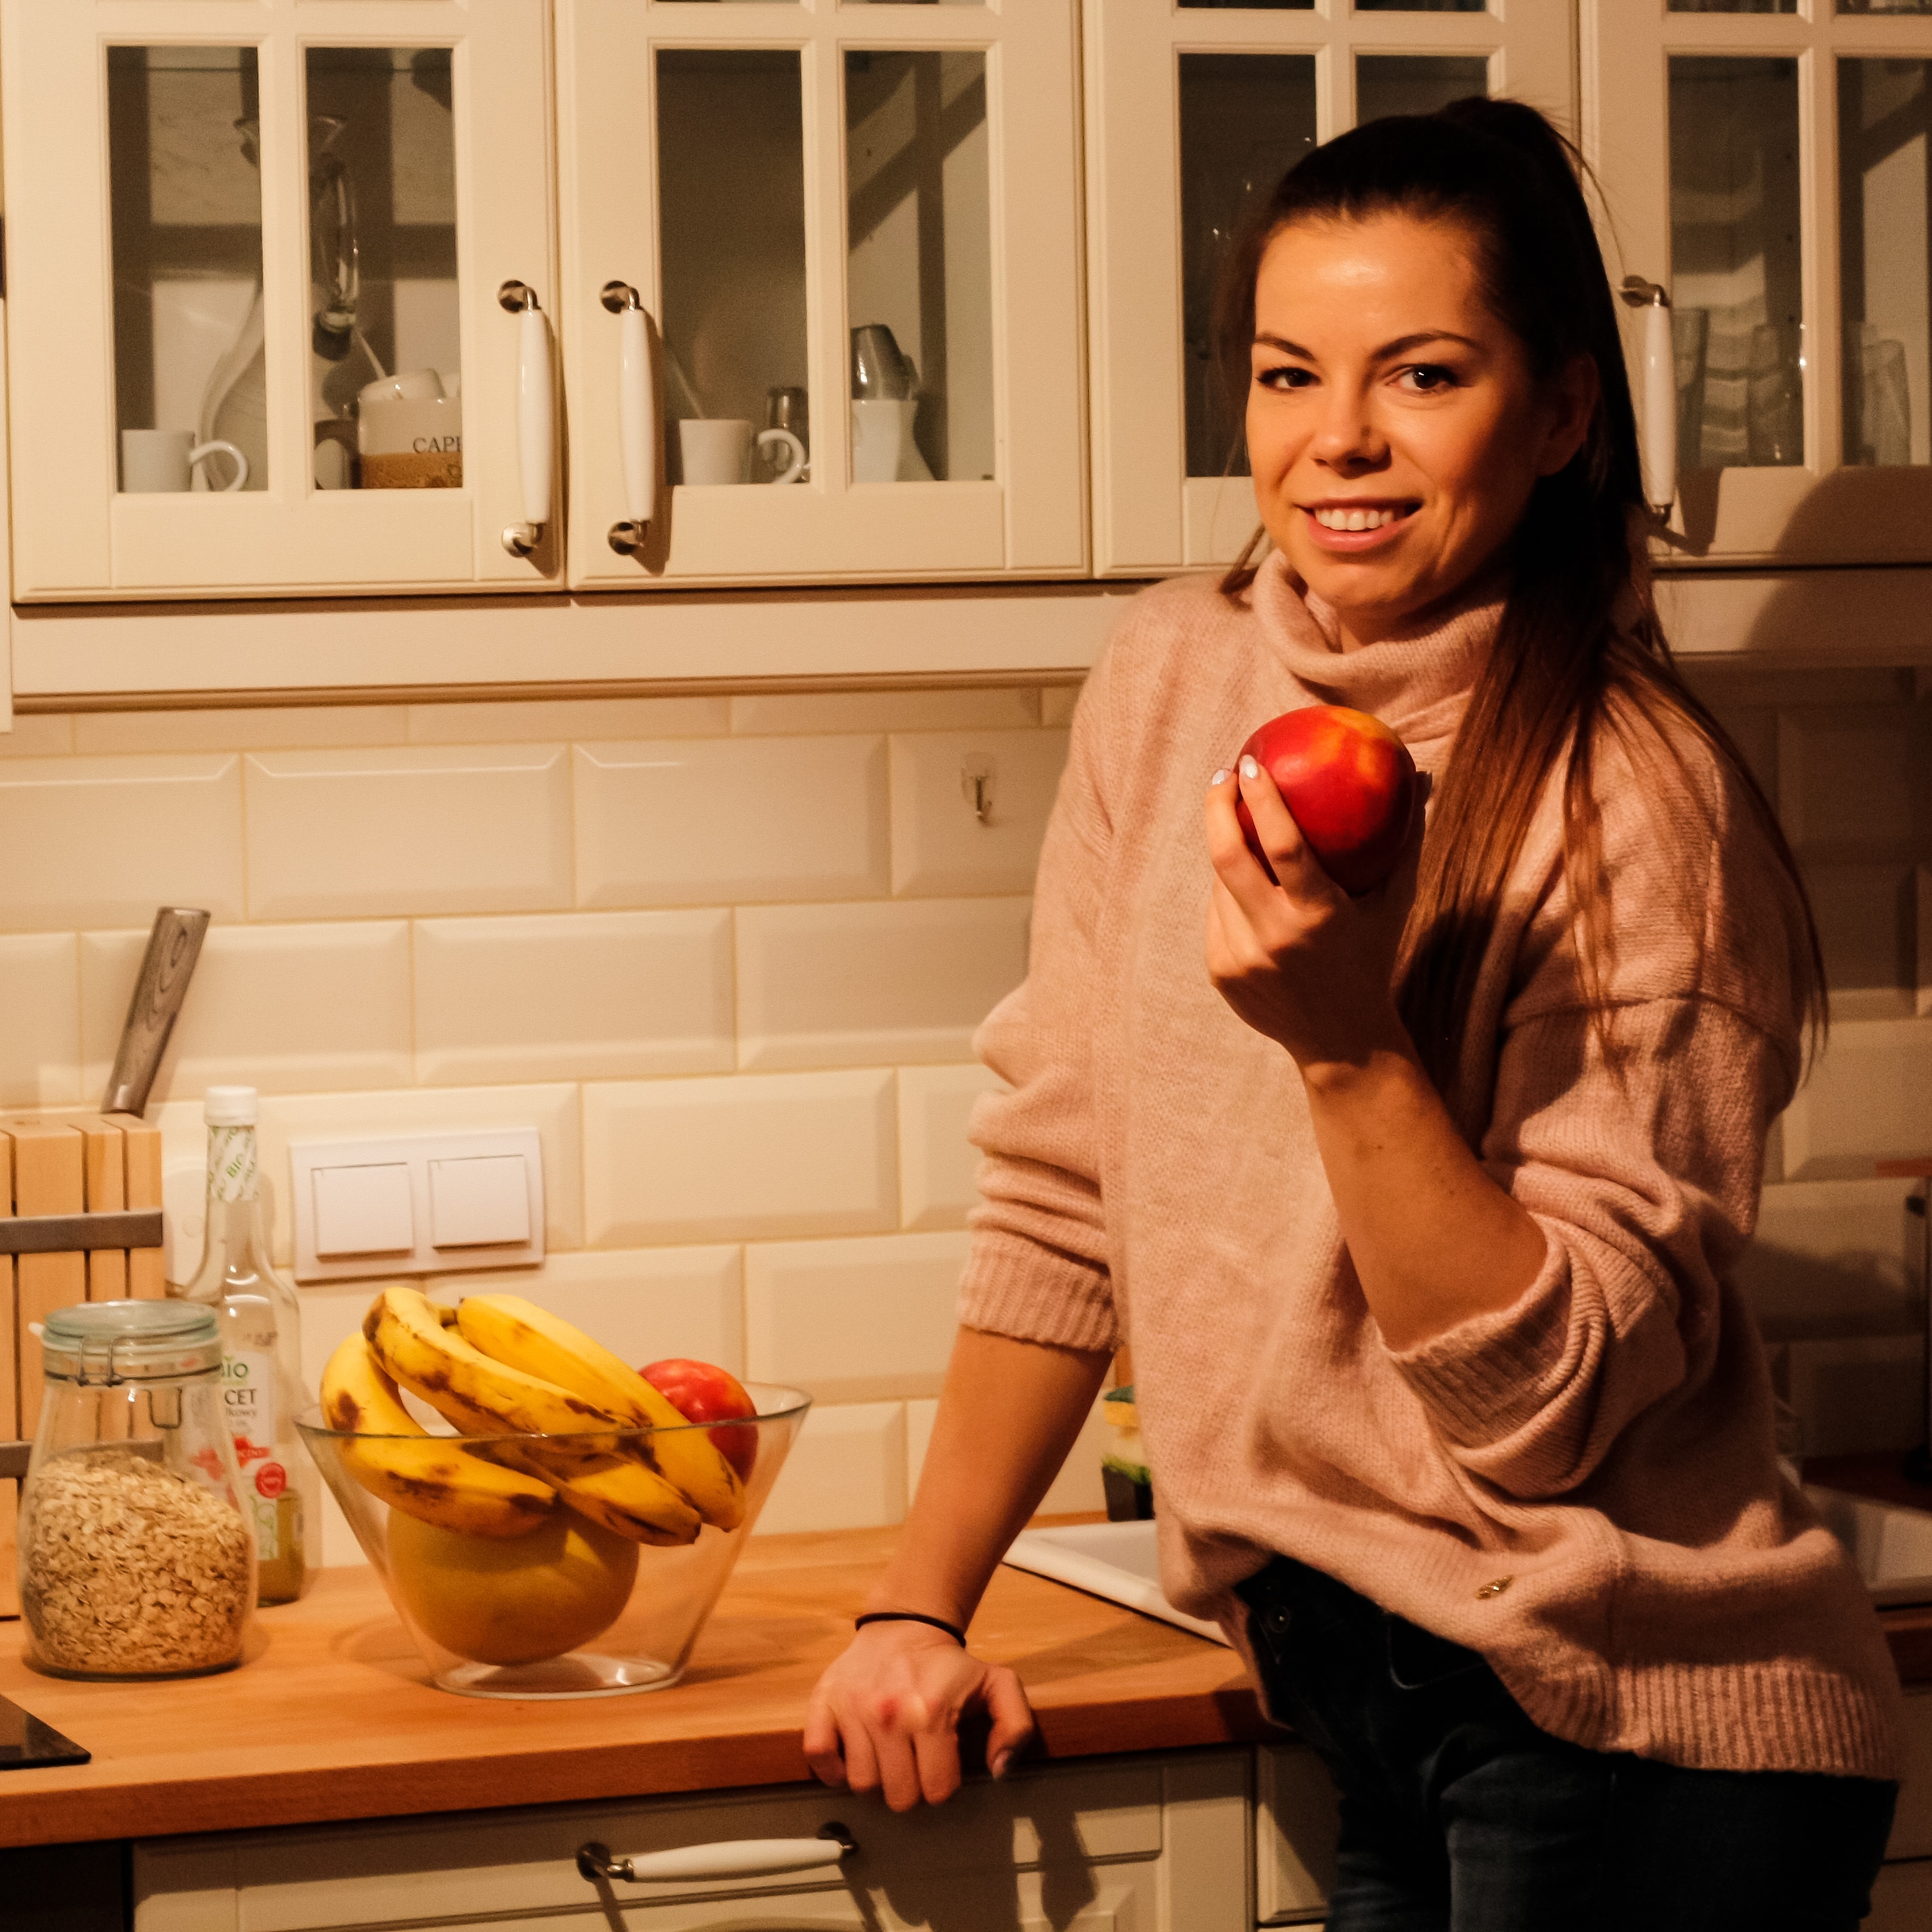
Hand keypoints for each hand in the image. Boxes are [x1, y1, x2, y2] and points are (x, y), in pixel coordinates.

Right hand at [803, 1621, 1035, 1810]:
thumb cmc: (948, 1665)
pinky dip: (832, 1767)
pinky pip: (818, 1757)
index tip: (941, 1766)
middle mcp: (890, 1714)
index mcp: (933, 1712)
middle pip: (898, 1796)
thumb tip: (998, 1770)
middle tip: (913, 1764)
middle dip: (910, 1787)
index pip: (937, 1790)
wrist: (904, 1625)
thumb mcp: (998, 1685)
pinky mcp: (824, 1703)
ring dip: (876, 1778)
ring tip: (888, 1757)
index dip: (942, 1784)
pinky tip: (852, 1756)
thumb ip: (1015, 1727)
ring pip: (861, 1784)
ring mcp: (854, 1709)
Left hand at [1203, 755, 1423, 1070]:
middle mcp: (1275, 937)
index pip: (1282, 845)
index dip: (1262, 799)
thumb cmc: (1372, 958)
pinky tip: (1245, 885)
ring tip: (1243, 831)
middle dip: (1218, 808)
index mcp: (1319, 916)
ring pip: (1219, 885)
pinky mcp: (1221, 971)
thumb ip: (1406, 842)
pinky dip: (1228, 893)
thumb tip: (1419, 775)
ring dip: (1229, 852)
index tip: (1250, 762)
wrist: (1342, 1042)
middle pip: (1228, 856)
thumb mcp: (1395, 904)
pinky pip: (1216, 913)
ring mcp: (1242, 957)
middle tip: (1224, 778)